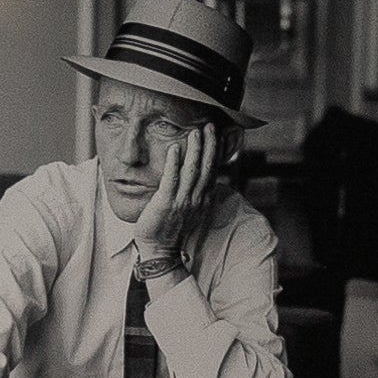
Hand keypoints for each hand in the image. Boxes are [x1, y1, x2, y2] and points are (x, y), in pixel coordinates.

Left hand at [131, 118, 217, 272]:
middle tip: (209, 126)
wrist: (161, 251)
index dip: (215, 152)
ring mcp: (182, 201)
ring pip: (192, 170)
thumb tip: (198, 178)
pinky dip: (174, 163)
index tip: (216, 134)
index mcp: (203, 200)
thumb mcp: (190, 209)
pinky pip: (171, 179)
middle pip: (206, 167)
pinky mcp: (166, 203)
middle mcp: (196, 199)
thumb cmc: (172, 229)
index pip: (212, 171)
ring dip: (194, 149)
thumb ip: (195, 192)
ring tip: (195, 131)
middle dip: (209, 145)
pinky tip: (174, 147)